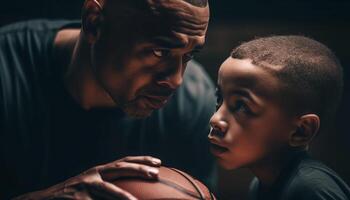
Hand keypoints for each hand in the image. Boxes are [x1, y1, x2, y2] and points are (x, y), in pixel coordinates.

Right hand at [13, 156, 160, 199]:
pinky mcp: (78, 198)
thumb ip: (110, 184)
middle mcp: (95, 174)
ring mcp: (85, 185)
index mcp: (100, 170)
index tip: (158, 162)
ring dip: (123, 196)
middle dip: (138, 169)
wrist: (47, 199)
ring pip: (108, 189)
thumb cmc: (76, 193)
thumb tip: (131, 190)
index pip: (124, 161)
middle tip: (155, 173)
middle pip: (119, 167)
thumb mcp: (93, 185)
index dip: (141, 160)